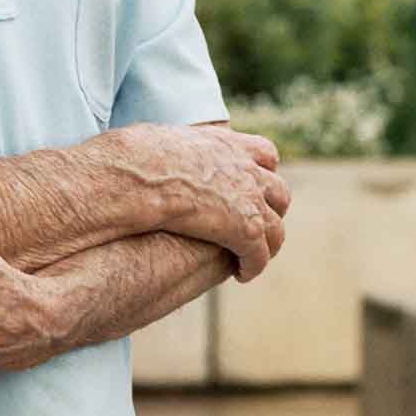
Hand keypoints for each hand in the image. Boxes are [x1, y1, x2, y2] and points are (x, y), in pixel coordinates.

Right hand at [118, 115, 295, 278]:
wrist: (141, 174)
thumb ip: (171, 147)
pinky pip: (259, 254)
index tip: (254, 184)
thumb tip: (149, 149)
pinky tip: (240, 274)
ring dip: (267, 244)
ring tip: (252, 259)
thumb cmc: (136, 158)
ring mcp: (251, 198)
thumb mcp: (160, 141)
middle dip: (272, 210)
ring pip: (275, 228)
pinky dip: (253, 265)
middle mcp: (246, 168)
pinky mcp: (246, 228)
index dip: (262, 171)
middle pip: (278, 191)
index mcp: (227, 145)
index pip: (264, 153)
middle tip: (258, 226)